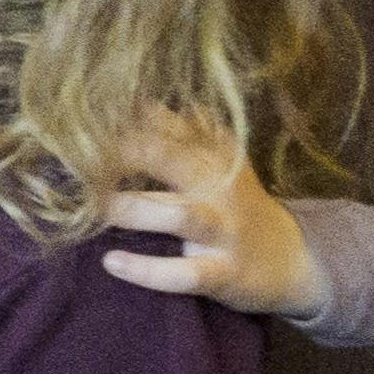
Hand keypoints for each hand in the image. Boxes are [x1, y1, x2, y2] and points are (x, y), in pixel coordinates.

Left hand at [98, 107, 327, 317]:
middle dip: (124, 154)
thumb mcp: (223, 166)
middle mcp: (220, 188)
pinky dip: (147, 270)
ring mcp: (224, 231)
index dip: (128, 119)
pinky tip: (112, 261)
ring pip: (177, 215)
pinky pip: (185, 273)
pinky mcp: (224, 271)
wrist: (296, 262)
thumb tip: (144, 100)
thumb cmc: (240, 208)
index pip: (171, 127)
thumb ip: (187, 134)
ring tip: (91, 208)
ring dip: (131, 209)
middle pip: (171, 160)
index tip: (85, 114)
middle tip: (77, 157)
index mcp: (215, 159)